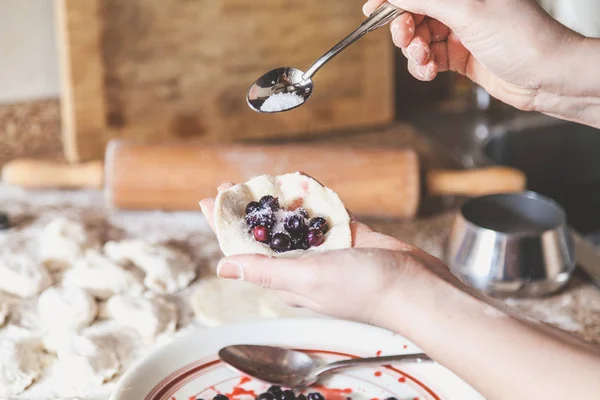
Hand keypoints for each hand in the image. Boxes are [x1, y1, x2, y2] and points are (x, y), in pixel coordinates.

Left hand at [199, 182, 446, 325]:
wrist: (414, 287)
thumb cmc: (361, 289)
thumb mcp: (306, 279)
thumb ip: (265, 271)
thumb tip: (222, 266)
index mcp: (287, 280)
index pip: (244, 250)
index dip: (224, 226)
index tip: (207, 202)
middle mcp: (303, 265)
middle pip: (266, 233)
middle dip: (246, 209)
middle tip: (230, 185)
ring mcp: (327, 250)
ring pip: (295, 221)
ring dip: (277, 201)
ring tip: (260, 180)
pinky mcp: (350, 236)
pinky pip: (325, 213)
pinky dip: (313, 196)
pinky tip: (303, 181)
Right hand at [364, 0, 582, 110]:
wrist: (547, 77)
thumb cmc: (521, 38)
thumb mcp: (468, 11)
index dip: (393, 0)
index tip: (371, 10)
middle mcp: (461, 7)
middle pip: (414, 14)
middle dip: (405, 29)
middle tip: (407, 39)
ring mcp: (459, 32)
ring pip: (418, 39)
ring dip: (414, 52)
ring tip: (425, 59)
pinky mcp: (459, 56)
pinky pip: (428, 59)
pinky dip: (423, 68)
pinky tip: (430, 72)